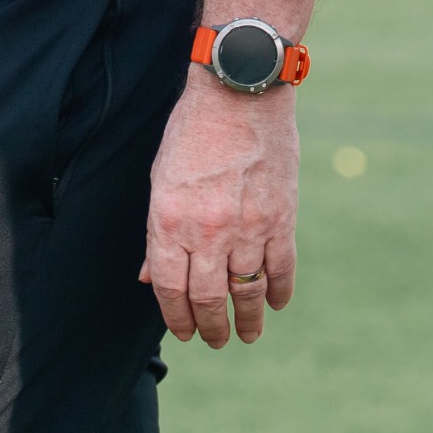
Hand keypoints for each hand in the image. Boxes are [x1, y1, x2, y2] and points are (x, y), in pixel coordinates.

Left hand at [140, 76, 298, 348]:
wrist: (240, 91)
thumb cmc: (192, 130)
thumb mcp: (160, 178)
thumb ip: (158, 232)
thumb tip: (151, 278)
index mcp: (169, 221)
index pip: (170, 290)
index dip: (177, 319)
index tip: (184, 333)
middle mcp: (207, 231)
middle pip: (208, 298)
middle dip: (211, 328)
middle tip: (216, 341)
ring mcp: (248, 227)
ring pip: (247, 291)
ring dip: (247, 320)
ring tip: (247, 335)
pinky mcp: (281, 217)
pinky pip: (281, 268)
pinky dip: (278, 291)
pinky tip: (274, 303)